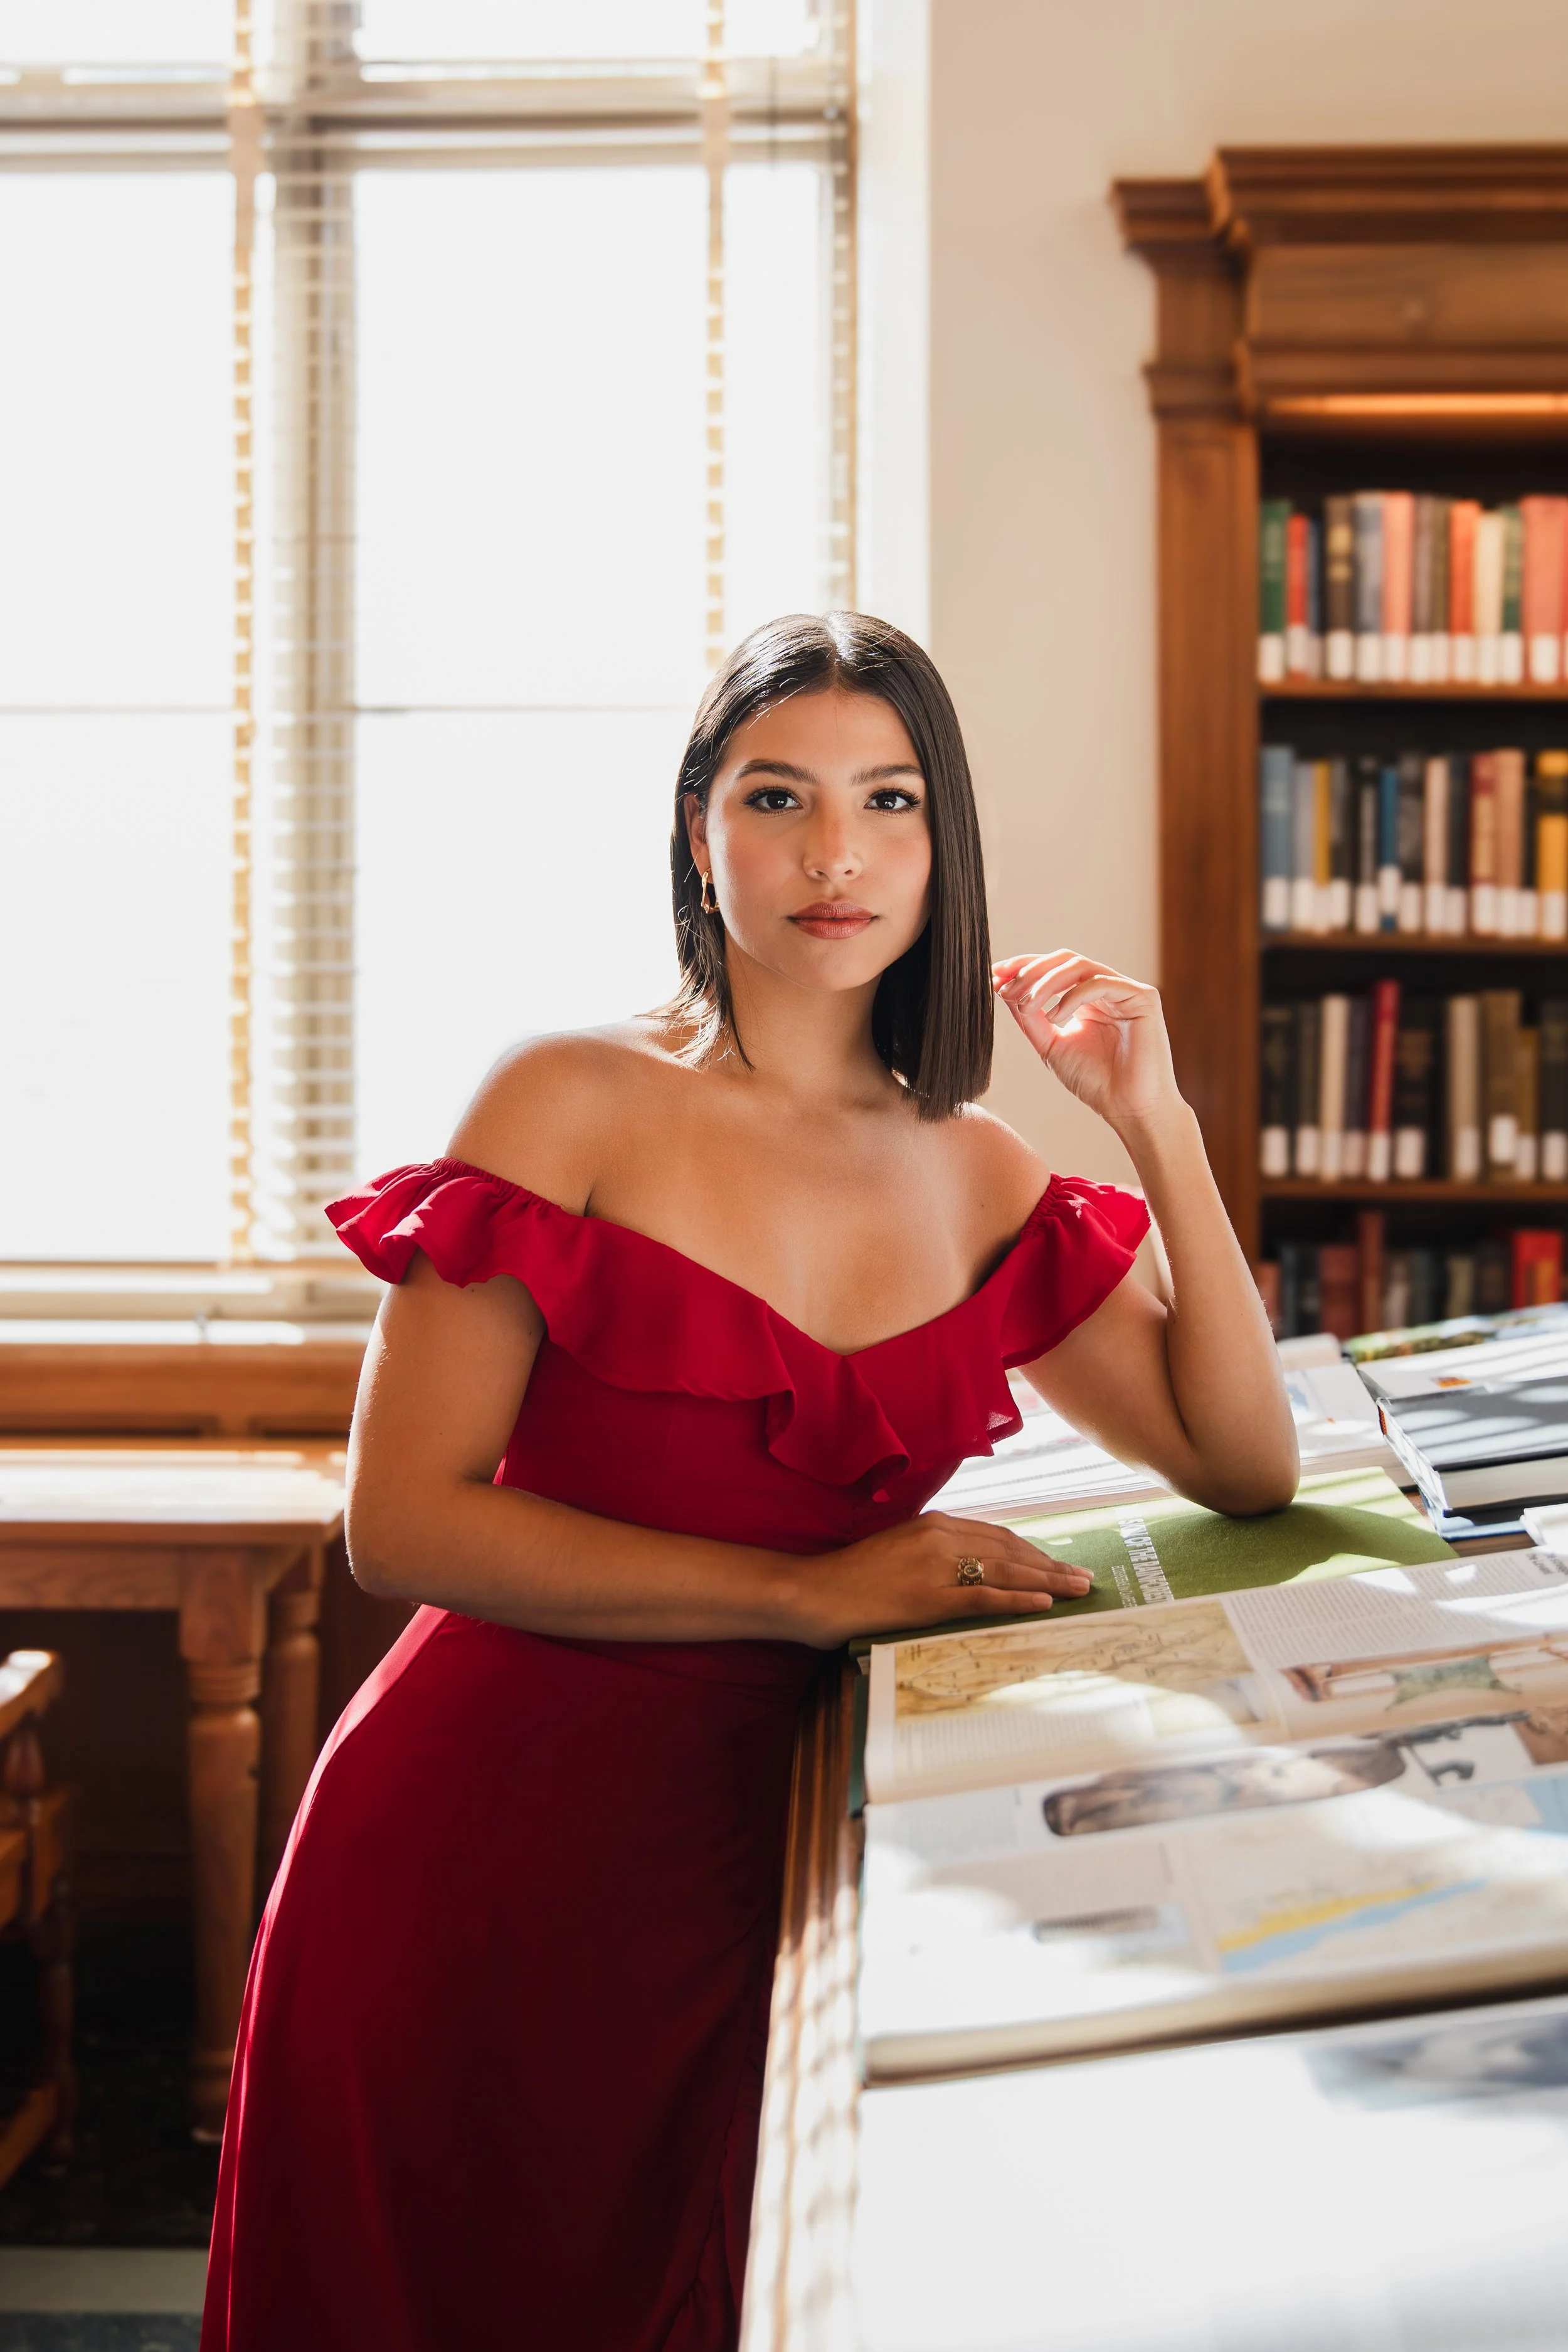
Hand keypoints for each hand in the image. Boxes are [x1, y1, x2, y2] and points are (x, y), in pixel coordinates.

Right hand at [793, 1512, 1091, 1648]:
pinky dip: (1018, 1599)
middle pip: (1010, 1550)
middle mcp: (940, 1537)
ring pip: (1005, 1571)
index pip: (997, 1536)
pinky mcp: (928, 1596)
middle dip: (1051, 1564)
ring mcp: (935, 1566)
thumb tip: (969, 1572)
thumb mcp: (898, 1552)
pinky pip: (984, 1597)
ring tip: (1077, 1589)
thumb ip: (933, 1555)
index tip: (1057, 1563)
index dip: (1033, 1551)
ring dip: (1047, 1580)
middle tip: (1083, 1577)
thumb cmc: (851, 1578)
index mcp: (934, 1525)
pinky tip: (1043, 1603)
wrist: (813, 1591)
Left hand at [992, 950, 1182, 1135]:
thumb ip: (1031, 1018)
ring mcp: (1126, 990)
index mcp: (1088, 998)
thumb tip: (1003, 989)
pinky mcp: (1143, 997)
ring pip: (1079, 966)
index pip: (1054, 969)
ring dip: (1046, 982)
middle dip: (1031, 970)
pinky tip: (1055, 1017)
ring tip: (1027, 1005)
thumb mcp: (1051, 1045)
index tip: (994, 976)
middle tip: (1005, 987)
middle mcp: (1107, 989)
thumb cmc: (1096, 1082)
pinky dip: (1072, 997)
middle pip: (1065, 959)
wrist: (1128, 1108)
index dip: (1023, 967)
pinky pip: (1100, 983)